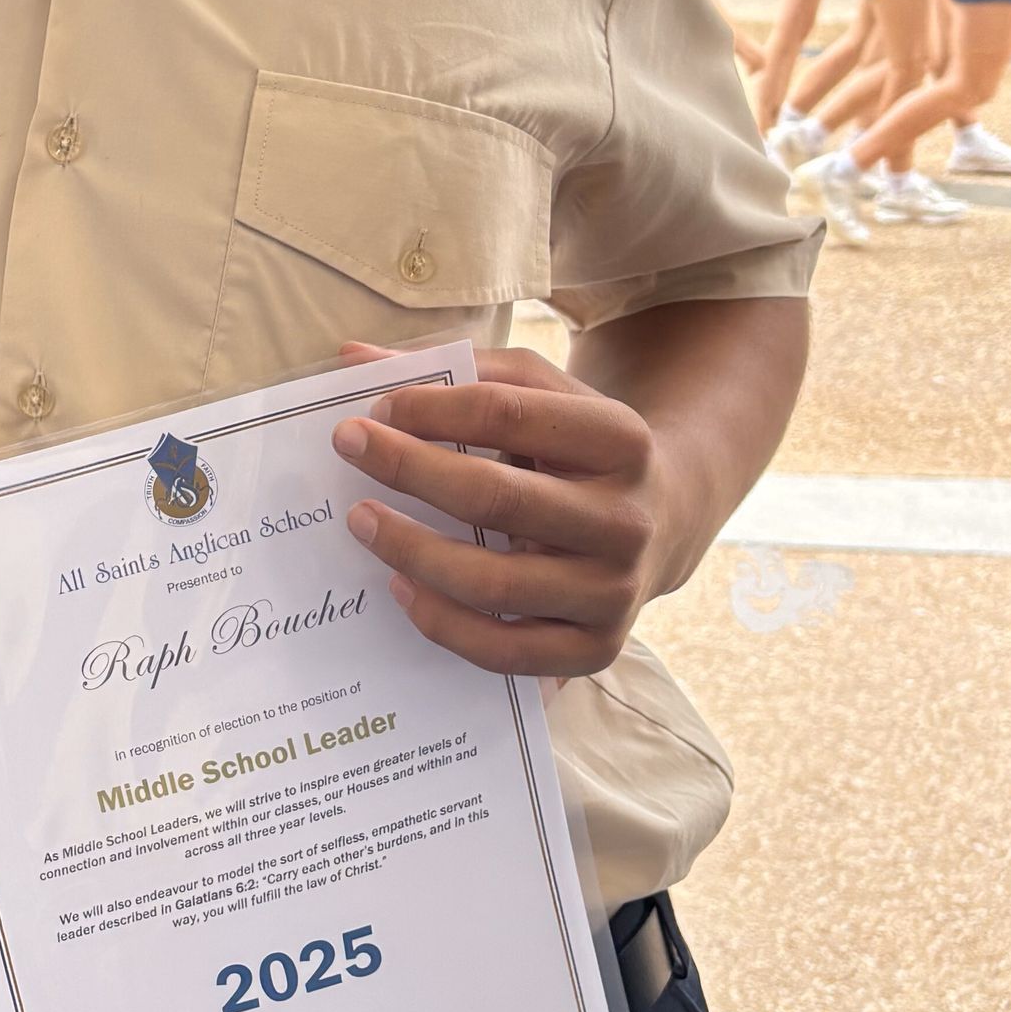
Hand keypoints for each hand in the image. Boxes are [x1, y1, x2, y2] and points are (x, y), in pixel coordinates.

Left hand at [329, 343, 666, 676]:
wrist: (662, 521)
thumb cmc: (575, 450)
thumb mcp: (540, 395)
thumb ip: (458, 372)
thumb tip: (352, 359)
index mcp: (620, 438)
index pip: (506, 413)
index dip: (429, 407)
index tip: (373, 409)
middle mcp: (627, 519)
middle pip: (495, 497)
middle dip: (408, 469)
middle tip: (348, 449)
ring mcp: (614, 592)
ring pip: (493, 584)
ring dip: (410, 551)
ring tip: (361, 522)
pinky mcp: (596, 650)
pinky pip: (502, 652)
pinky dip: (440, 623)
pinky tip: (399, 586)